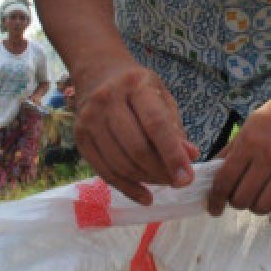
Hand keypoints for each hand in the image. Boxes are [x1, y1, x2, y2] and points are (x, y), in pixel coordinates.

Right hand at [72, 57, 199, 204]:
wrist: (98, 74)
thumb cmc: (138, 88)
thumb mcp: (162, 98)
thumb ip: (175, 127)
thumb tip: (190, 156)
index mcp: (135, 85)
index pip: (156, 124)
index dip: (172, 154)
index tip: (187, 178)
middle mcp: (107, 101)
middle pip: (136, 148)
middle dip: (161, 171)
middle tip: (179, 182)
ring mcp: (89, 120)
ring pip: (121, 163)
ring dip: (147, 180)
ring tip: (165, 183)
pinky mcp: (80, 139)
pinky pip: (105, 172)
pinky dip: (127, 189)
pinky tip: (145, 196)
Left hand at [207, 80, 270, 223]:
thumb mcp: (245, 128)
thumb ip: (228, 152)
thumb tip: (209, 176)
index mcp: (249, 143)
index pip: (225, 180)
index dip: (215, 199)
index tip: (214, 208)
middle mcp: (268, 156)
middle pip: (243, 197)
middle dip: (236, 203)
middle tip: (239, 198)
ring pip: (265, 204)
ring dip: (256, 208)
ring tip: (256, 201)